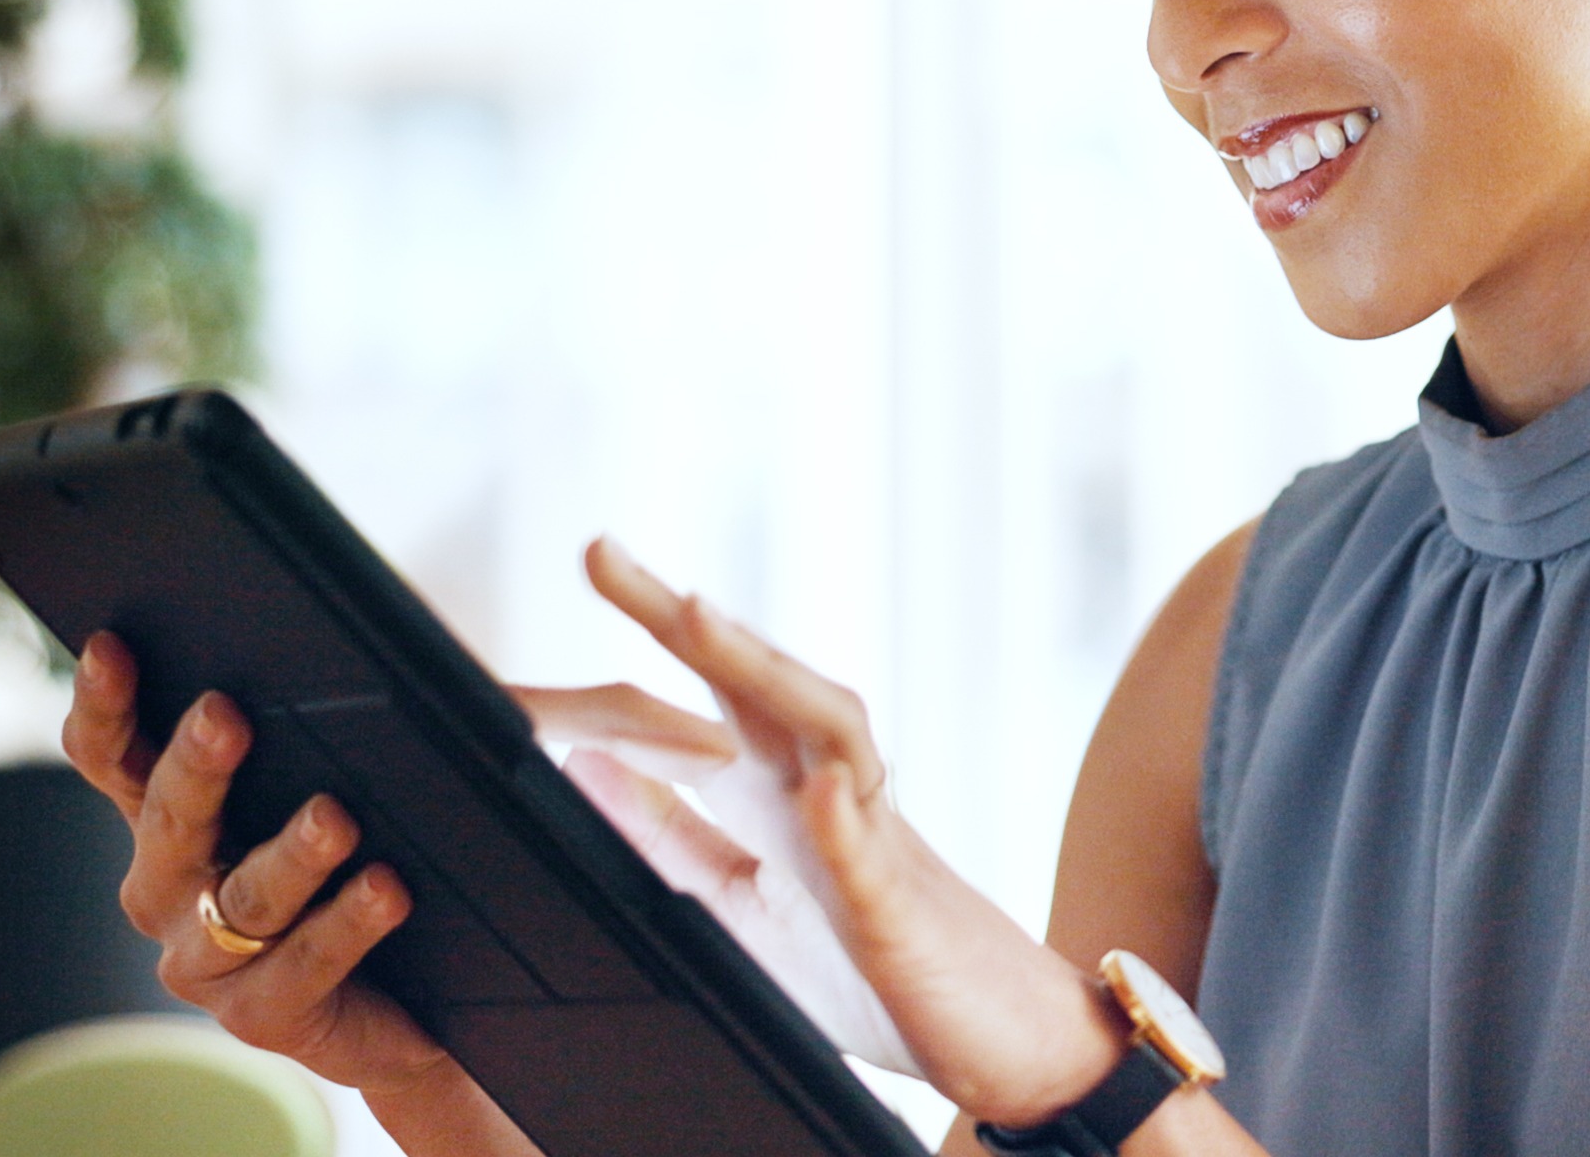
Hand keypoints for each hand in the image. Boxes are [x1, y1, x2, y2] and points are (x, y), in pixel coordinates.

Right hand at [58, 637, 463, 1100]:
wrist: (408, 1002)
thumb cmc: (363, 863)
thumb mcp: (338, 786)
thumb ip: (336, 726)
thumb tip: (373, 647)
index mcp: (171, 818)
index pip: (116, 755)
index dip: (105, 705)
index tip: (109, 647)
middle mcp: (168, 888)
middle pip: (170, 818)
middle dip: (195, 764)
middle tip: (223, 715)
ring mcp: (206, 960)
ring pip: (243, 895)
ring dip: (290, 853)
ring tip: (334, 818)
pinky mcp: (260, 1015)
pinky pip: (304, 961)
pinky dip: (347, 922)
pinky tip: (385, 889)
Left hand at [524, 539, 1132, 1127]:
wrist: (1004, 1035)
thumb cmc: (873, 971)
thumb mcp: (736, 912)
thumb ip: (666, 842)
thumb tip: (585, 765)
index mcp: (776, 797)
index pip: (699, 703)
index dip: (638, 647)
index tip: (590, 566)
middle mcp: (825, 794)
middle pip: (758, 684)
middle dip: (684, 618)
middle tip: (601, 553)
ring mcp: (869, 843)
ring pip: (828, 732)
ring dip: (764, 673)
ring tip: (697, 619)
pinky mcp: (901, 913)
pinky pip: (874, 856)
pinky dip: (845, 819)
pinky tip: (817, 785)